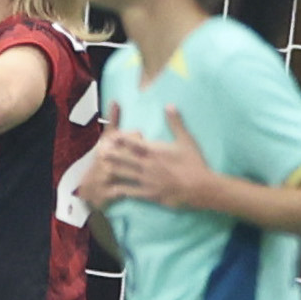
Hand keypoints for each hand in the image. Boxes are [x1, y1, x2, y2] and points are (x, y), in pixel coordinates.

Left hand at [93, 104, 222, 211]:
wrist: (200, 187)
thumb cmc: (194, 162)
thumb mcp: (186, 140)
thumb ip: (176, 123)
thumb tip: (169, 105)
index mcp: (155, 151)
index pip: (133, 142)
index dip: (121, 138)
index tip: (111, 136)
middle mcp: (147, 165)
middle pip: (124, 158)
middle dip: (112, 154)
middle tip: (99, 150)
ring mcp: (147, 180)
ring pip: (125, 174)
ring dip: (113, 169)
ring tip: (102, 166)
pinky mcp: (149, 194)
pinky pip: (132, 192)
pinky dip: (121, 190)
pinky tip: (112, 189)